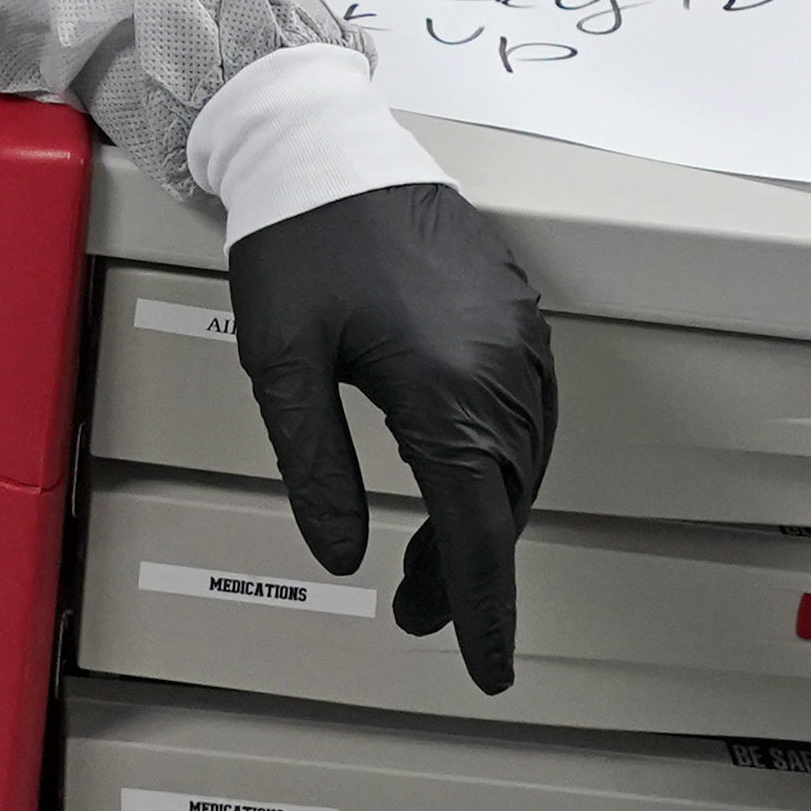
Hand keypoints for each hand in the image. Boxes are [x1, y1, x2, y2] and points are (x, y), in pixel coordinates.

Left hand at [222, 182, 554, 695]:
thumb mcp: (282, 366)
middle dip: (468, 571)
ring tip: (432, 560)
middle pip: (502, 503)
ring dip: (484, 517)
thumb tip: (344, 554)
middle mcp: (498, 366)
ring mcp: (515, 335)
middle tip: (419, 616)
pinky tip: (460, 476)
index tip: (487, 669)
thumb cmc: (297, 241)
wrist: (323, 141)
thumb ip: (317, 467)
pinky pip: (527, 410)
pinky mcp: (513, 309)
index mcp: (444, 389)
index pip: (479, 532)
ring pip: (521, 460)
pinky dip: (499, 461)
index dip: (482, 610)